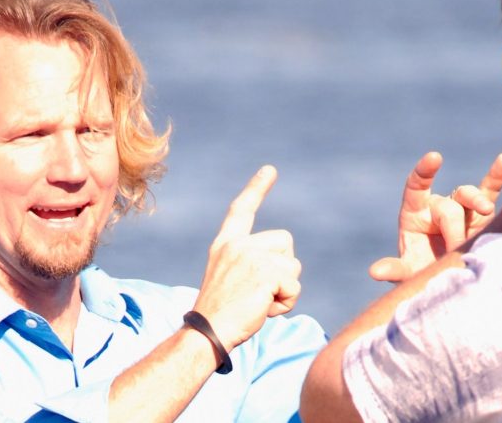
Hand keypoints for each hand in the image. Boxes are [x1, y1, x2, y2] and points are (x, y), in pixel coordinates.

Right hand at [193, 165, 301, 348]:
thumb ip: (252, 264)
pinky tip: (264, 309)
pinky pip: (294, 286)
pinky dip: (286, 302)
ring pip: (293, 266)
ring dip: (285, 289)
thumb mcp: (232, 279)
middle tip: (258, 293)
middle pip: (285, 242)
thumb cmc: (221, 315)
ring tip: (259, 303)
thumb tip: (285, 268)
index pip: (242, 210)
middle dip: (283, 268)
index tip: (270, 170)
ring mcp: (250, 255)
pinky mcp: (265, 271)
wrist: (207, 332)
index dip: (257, 189)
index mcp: (225, 244)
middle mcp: (237, 244)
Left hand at [369, 152, 501, 282]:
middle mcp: (436, 205)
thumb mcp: (407, 271)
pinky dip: (497, 176)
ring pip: (468, 195)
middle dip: (453, 231)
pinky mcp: (481, 214)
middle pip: (448, 207)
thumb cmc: (422, 269)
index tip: (434, 158)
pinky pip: (489, 191)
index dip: (424, 172)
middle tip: (456, 251)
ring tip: (485, 209)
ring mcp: (460, 207)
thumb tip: (375, 272)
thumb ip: (394, 269)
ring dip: (478, 201)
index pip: (416, 186)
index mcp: (415, 213)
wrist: (446, 277)